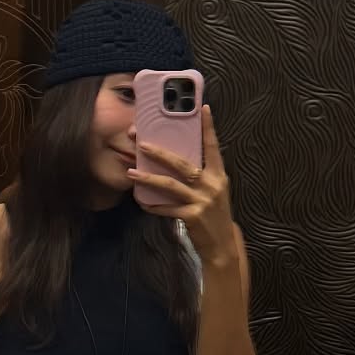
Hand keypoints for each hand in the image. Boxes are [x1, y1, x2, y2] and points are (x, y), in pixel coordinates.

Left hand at [133, 105, 239, 267]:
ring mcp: (202, 201)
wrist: (222, 245)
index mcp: (218, 175)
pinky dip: (152, 205)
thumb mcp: (214, 191)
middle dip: (161, 153)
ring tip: (131, 171)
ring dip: (148, 178)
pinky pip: (166, 208)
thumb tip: (176, 157)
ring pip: (170, 185)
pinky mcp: (192, 216)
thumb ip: (201, 175)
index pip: (212, 147)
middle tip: (141, 143)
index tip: (203, 109)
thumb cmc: (215, 215)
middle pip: (183, 164)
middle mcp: (212, 185)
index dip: (208, 128)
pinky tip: (140, 201)